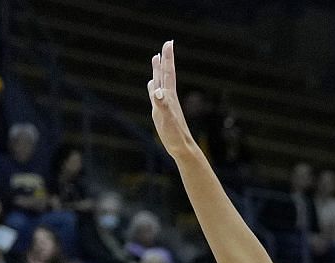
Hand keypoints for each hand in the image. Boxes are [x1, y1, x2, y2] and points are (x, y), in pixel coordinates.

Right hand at [147, 41, 198, 160]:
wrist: (181, 147)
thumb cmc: (175, 135)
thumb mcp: (166, 119)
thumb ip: (162, 105)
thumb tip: (158, 92)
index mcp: (169, 96)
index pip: (168, 72)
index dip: (168, 58)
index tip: (169, 42)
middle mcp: (168, 97)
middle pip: (165, 73)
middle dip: (165, 58)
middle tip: (166, 44)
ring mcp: (165, 103)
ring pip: (160, 82)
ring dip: (158, 69)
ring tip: (156, 57)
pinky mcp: (161, 111)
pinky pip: (156, 94)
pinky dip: (154, 86)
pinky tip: (153, 84)